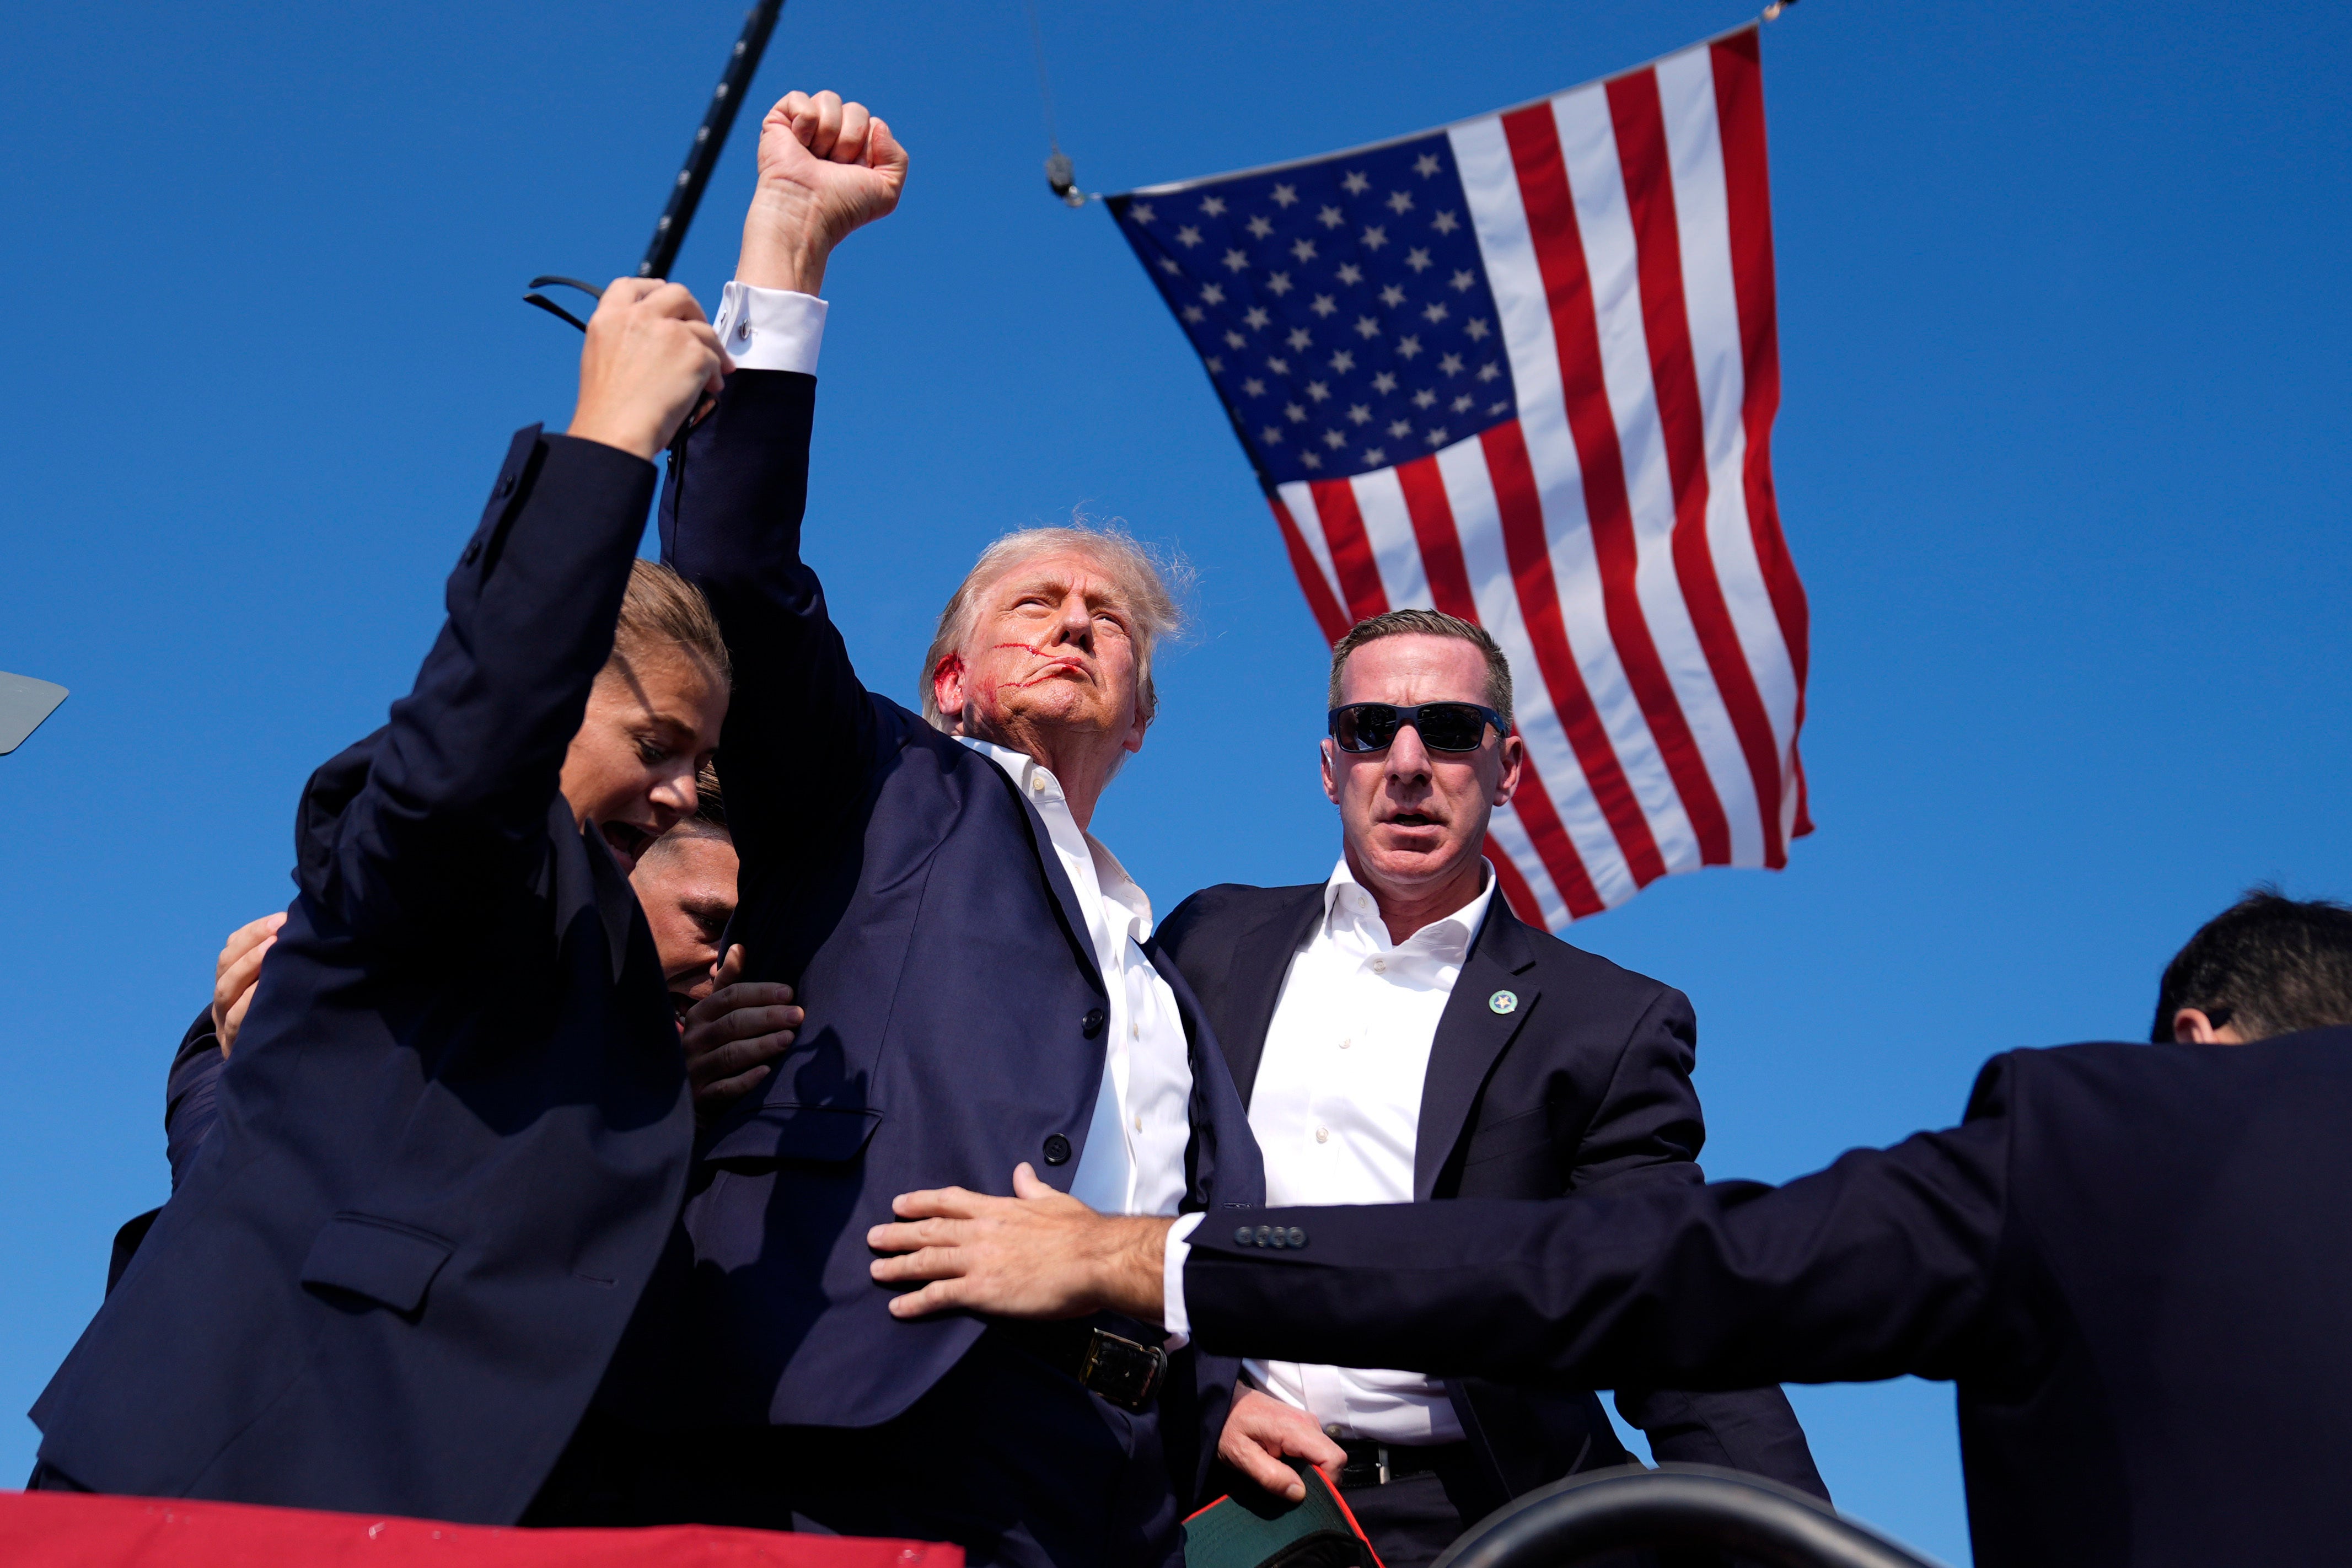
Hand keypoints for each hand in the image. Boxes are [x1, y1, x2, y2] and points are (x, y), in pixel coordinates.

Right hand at [211, 912, 284, 1056]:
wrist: (275, 1068)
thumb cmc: (285, 1014)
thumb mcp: (280, 985)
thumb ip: (284, 958)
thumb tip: (305, 925)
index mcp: (232, 976)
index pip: (233, 947)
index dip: (254, 932)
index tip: (281, 920)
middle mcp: (223, 997)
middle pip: (226, 965)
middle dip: (251, 945)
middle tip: (278, 933)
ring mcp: (224, 1021)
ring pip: (225, 990)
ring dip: (247, 968)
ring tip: (272, 951)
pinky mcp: (233, 1044)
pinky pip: (235, 1020)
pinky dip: (248, 1002)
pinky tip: (268, 991)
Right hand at [566, 279, 729, 459]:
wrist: (617, 432)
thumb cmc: (608, 411)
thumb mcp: (603, 359)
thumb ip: (626, 340)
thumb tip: (656, 342)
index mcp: (609, 318)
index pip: (631, 286)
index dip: (652, 288)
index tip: (666, 299)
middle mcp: (638, 316)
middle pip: (677, 294)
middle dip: (694, 311)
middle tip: (700, 332)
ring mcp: (668, 331)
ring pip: (704, 328)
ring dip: (712, 348)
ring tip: (713, 372)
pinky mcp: (693, 352)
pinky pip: (715, 357)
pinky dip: (715, 374)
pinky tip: (709, 389)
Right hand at [681, 945, 802, 1126]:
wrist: (693, 1096)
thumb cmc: (714, 1045)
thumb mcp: (716, 1014)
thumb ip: (728, 984)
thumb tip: (740, 948)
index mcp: (699, 1015)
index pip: (729, 997)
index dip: (760, 992)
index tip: (789, 993)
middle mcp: (693, 1040)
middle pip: (732, 1023)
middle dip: (767, 1017)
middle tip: (798, 1015)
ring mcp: (695, 1070)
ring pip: (730, 1054)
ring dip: (761, 1045)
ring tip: (789, 1039)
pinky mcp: (701, 1098)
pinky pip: (725, 1088)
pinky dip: (746, 1080)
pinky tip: (767, 1073)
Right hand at [737, 90, 907, 294]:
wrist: (807, 210)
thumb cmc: (843, 205)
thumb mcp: (887, 191)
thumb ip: (898, 158)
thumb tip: (878, 125)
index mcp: (856, 150)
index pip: (874, 124)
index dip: (869, 147)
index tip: (854, 171)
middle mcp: (832, 135)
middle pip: (856, 109)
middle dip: (849, 140)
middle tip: (833, 165)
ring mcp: (806, 126)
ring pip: (830, 99)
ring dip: (828, 133)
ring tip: (815, 157)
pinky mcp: (781, 119)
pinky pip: (800, 97)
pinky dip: (804, 121)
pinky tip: (798, 143)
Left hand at [868, 1163, 1169, 1320]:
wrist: (1095, 1260)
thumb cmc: (1082, 1232)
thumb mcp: (1055, 1199)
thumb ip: (1032, 1188)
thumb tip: (1022, 1171)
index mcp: (999, 1208)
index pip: (950, 1201)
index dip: (921, 1202)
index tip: (900, 1204)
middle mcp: (981, 1231)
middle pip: (929, 1230)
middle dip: (898, 1233)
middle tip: (874, 1238)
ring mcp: (979, 1260)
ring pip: (927, 1260)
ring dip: (898, 1265)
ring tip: (876, 1270)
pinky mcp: (982, 1290)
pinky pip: (940, 1295)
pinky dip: (915, 1301)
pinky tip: (898, 1308)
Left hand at [1218, 1388, 1346, 1501]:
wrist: (1223, 1402)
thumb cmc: (1228, 1428)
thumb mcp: (1241, 1456)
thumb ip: (1271, 1476)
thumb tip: (1300, 1493)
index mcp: (1295, 1428)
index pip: (1334, 1458)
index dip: (1328, 1482)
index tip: (1306, 1495)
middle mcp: (1308, 1422)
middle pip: (1332, 1458)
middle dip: (1319, 1480)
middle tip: (1290, 1488)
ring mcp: (1307, 1421)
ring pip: (1324, 1455)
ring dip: (1310, 1472)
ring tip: (1283, 1476)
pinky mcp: (1303, 1425)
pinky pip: (1315, 1450)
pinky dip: (1305, 1463)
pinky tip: (1284, 1466)